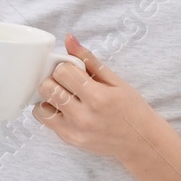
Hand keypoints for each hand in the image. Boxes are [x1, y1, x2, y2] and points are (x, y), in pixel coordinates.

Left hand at [33, 34, 159, 160]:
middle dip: (54, 80)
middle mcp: (84, 116)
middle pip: (47, 87)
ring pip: (40, 106)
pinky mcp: (69, 140)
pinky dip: (50, 111)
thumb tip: (69, 39)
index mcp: (98, 97)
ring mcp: (74, 131)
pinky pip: (45, 121)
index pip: (62, 72)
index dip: (65, 67)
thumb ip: (89, 60)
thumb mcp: (116, 81)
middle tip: (67, 82)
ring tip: (65, 96)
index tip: (73, 71)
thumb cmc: (131, 108)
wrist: (140, 141)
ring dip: (49, 97)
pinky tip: (64, 109)